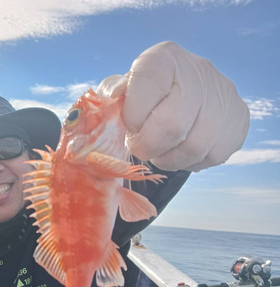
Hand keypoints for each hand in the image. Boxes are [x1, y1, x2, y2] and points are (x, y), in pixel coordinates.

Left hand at [96, 41, 249, 171]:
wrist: (179, 92)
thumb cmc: (141, 96)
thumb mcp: (120, 91)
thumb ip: (111, 96)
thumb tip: (112, 100)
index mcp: (163, 59)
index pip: (147, 87)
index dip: (133, 117)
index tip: (129, 126)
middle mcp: (198, 71)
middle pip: (172, 125)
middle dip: (148, 146)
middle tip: (140, 148)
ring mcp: (223, 94)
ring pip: (195, 147)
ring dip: (169, 159)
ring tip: (159, 152)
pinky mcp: (239, 118)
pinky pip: (214, 155)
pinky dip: (191, 162)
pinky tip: (180, 151)